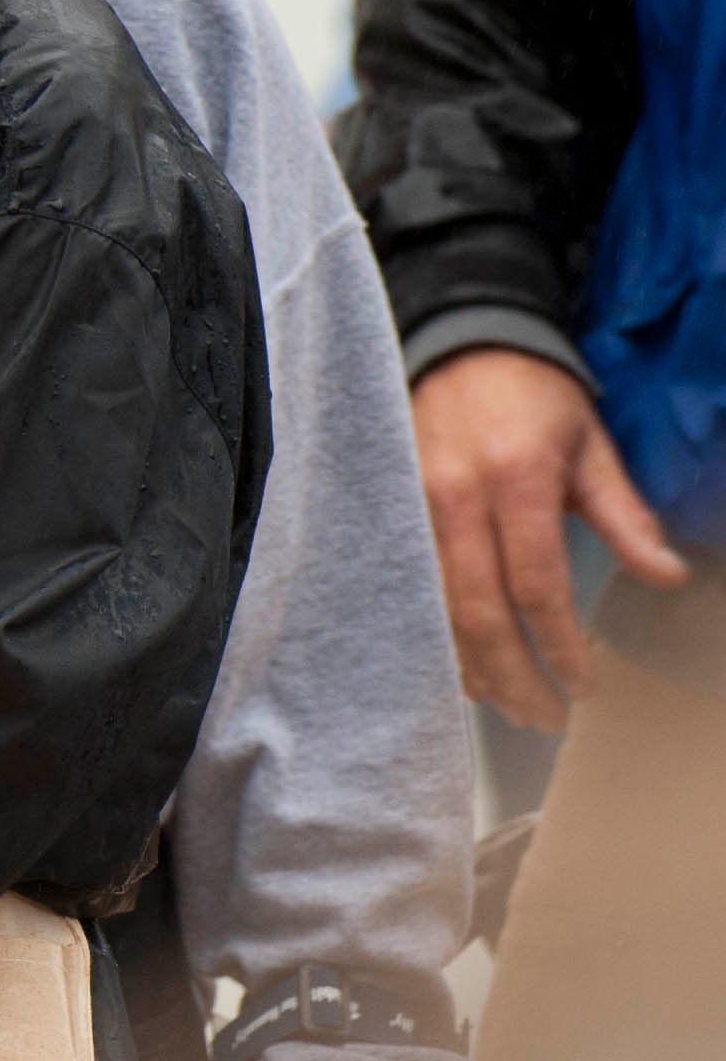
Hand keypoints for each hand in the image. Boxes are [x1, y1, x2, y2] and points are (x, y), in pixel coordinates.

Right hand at [411, 347, 683, 727]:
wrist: (459, 342)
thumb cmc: (534, 396)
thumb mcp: (591, 447)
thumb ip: (625, 516)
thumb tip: (667, 575)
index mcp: (515, 482)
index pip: (535, 584)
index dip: (559, 645)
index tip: (583, 685)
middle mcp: (456, 501)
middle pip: (478, 612)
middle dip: (514, 675)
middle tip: (547, 717)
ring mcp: (414, 509)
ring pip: (437, 609)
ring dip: (473, 667)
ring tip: (509, 705)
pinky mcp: (393, 513)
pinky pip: (413, 591)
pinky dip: (438, 636)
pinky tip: (461, 666)